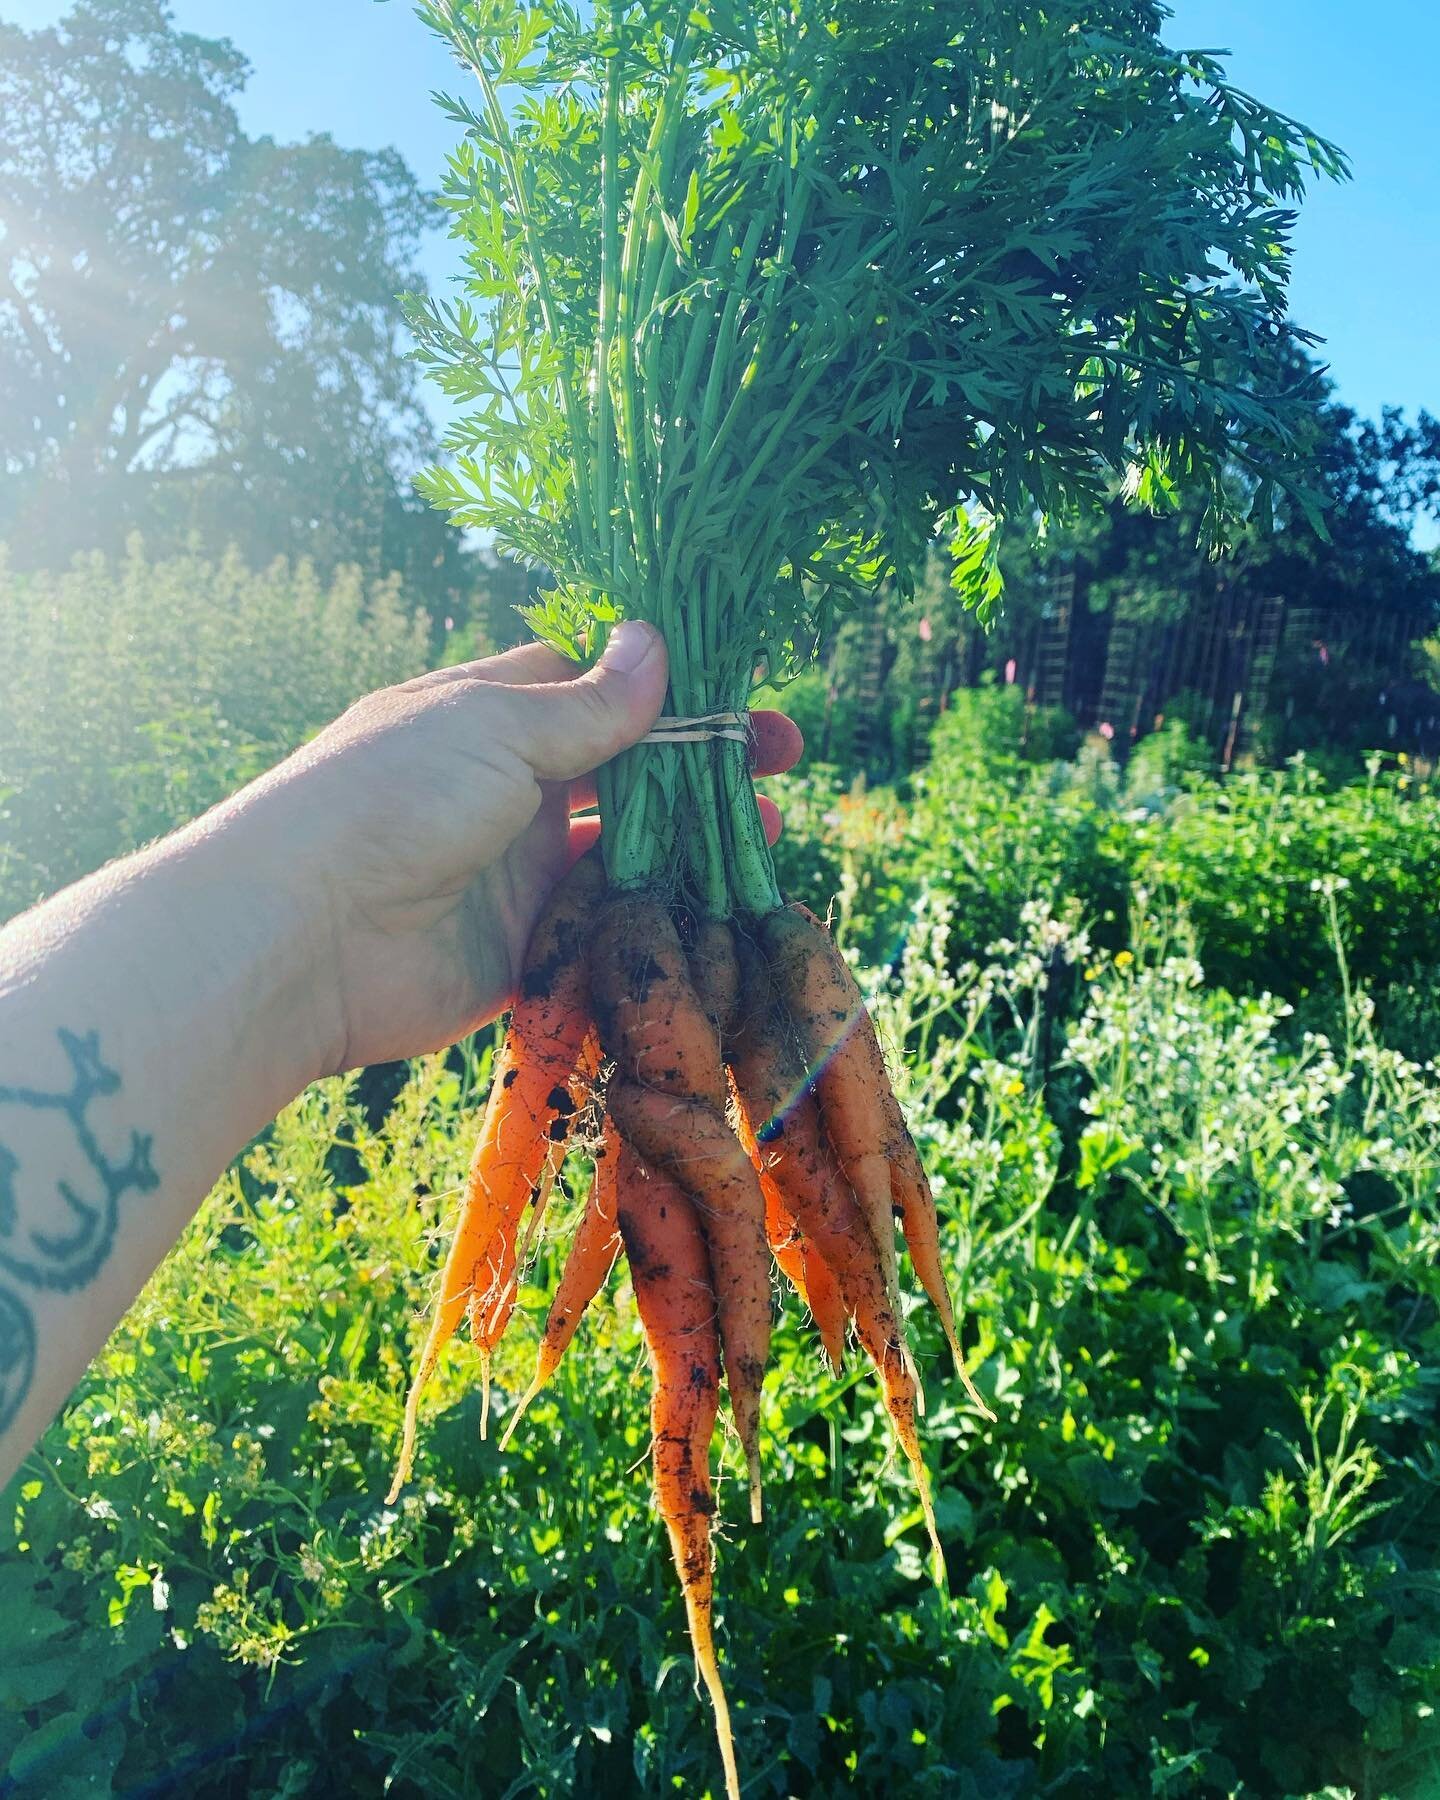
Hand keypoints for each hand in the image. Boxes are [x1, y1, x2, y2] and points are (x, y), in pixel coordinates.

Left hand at [241, 623, 801, 1073]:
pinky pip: (605, 926)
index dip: (670, 687)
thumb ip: (587, 706)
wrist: (304, 938)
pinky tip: (720, 905)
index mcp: (489, 715)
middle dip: (701, 765)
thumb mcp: (494, 726)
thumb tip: (656, 642)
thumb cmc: (389, 798)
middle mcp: (507, 789)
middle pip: (624, 769)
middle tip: (781, 763)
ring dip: (694, 841)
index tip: (742, 696)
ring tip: (768, 832)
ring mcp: (518, 871)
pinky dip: (658, 915)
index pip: (594, 687)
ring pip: (625, 849)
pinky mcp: (525, 949)